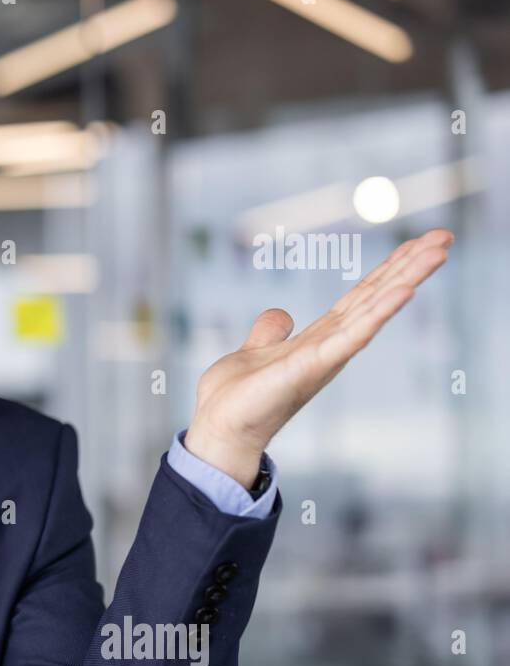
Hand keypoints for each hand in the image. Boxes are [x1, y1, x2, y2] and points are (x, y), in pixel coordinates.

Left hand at [185, 228, 453, 488]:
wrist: (221, 429)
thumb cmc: (237, 398)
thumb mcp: (254, 351)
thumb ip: (270, 332)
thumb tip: (281, 314)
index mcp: (319, 339)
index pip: (360, 296)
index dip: (388, 269)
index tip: (417, 242)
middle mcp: (330, 346)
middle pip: (375, 296)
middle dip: (410, 265)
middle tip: (444, 236)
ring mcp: (326, 356)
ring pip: (373, 309)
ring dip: (407, 278)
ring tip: (438, 251)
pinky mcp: (313, 366)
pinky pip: (353, 335)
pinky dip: (379, 313)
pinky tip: (405, 291)